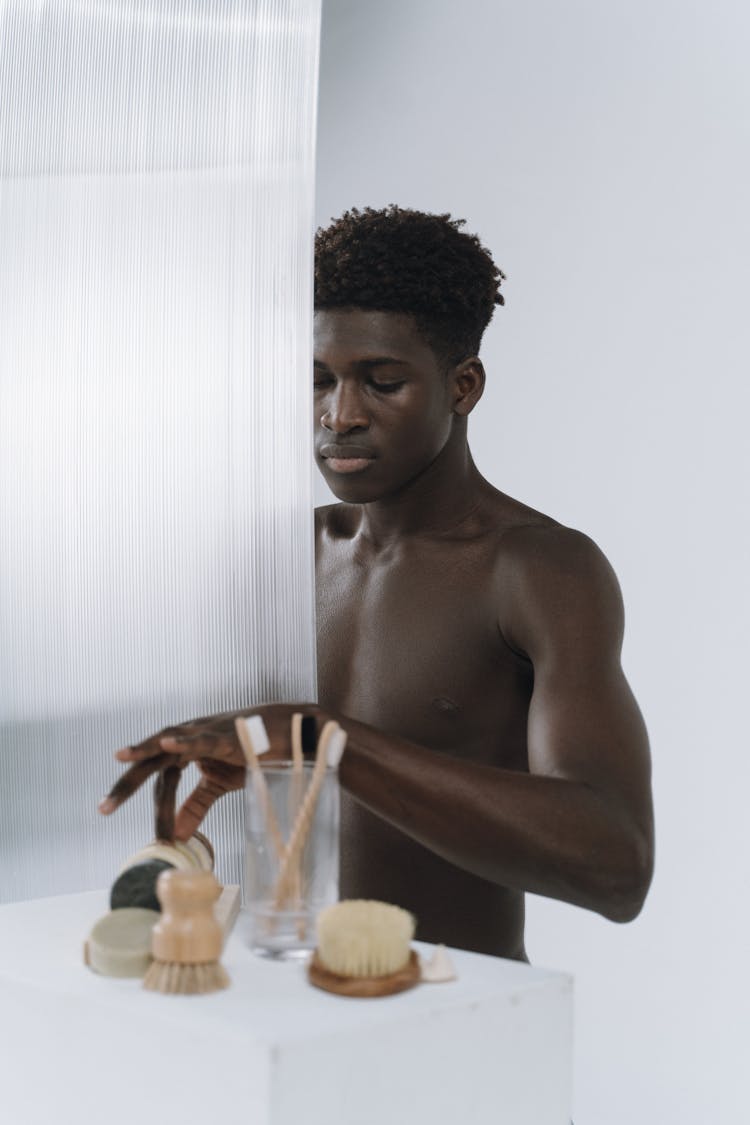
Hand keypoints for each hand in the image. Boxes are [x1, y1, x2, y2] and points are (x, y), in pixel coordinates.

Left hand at [99, 703, 322, 840]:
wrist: (286, 732)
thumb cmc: (251, 752)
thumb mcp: (219, 784)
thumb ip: (196, 805)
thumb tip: (177, 835)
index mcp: (183, 751)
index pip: (157, 779)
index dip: (152, 808)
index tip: (153, 837)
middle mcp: (186, 737)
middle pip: (150, 761)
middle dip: (127, 784)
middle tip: (104, 808)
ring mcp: (203, 732)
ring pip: (167, 745)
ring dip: (144, 752)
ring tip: (120, 759)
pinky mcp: (224, 734)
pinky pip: (199, 737)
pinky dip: (181, 740)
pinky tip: (163, 743)